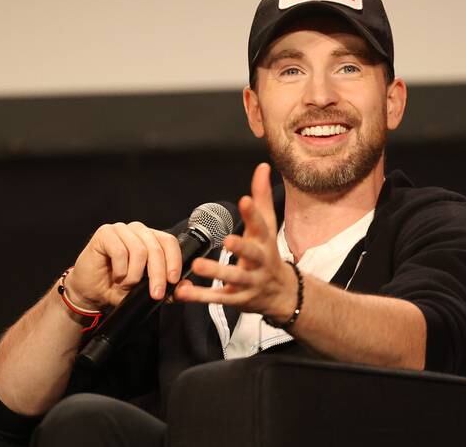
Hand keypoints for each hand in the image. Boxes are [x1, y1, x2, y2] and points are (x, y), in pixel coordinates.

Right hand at [67, 222, 182, 309]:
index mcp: (150, 239)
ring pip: (140, 250)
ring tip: (127, 284)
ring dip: (135, 274)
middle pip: (156, 248)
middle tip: (156, 294)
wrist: (89, 292)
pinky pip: (120, 251)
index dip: (174, 260)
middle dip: (158, 274)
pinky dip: (121, 269)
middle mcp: (138, 230)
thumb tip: (186, 286)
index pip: (169, 242)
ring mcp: (121, 229)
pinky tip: (116, 276)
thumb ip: (167, 288)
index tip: (173, 280)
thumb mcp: (145, 291)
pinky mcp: (105, 233)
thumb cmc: (116, 288)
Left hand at [174, 163, 297, 320]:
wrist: (281, 293)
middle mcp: (260, 261)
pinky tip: (183, 292)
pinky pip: (219, 298)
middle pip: (252, 254)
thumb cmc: (268, 252)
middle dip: (241, 248)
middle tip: (227, 241)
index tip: (244, 200)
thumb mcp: (268, 225)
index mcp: (265, 241)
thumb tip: (262, 166)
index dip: (253, 213)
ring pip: (234, 279)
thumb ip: (261, 197)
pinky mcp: (238, 299)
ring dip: (216, 273)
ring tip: (198, 265)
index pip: (261, 225)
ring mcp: (250, 282)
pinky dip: (200, 296)